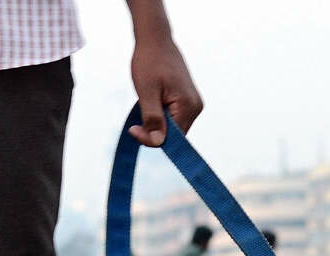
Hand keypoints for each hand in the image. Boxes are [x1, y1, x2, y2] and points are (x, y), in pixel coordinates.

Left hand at [128, 31, 202, 146]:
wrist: (156, 40)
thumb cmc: (150, 61)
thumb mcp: (147, 91)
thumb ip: (153, 118)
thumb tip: (157, 141)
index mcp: (189, 106)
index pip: (172, 138)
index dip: (152, 138)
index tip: (133, 129)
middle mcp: (196, 107)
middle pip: (174, 135)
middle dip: (155, 129)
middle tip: (138, 115)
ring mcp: (194, 104)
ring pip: (173, 127)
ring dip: (157, 122)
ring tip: (148, 101)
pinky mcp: (188, 101)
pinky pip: (174, 118)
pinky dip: (161, 115)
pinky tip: (154, 100)